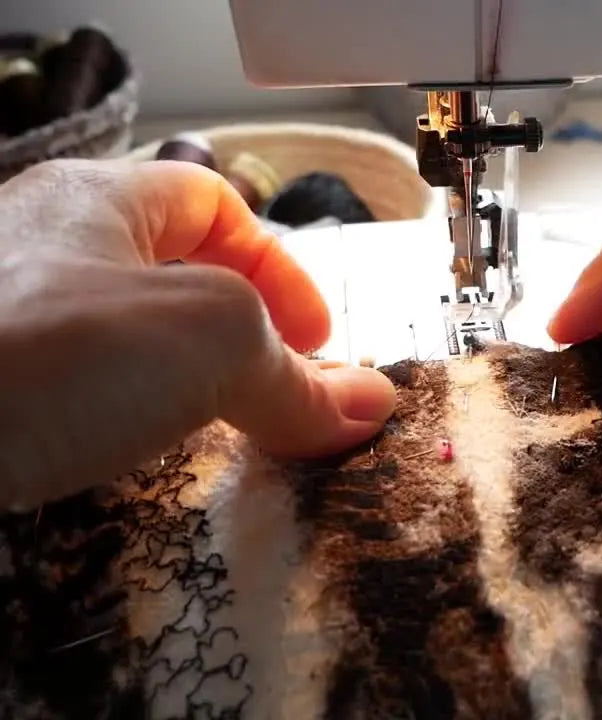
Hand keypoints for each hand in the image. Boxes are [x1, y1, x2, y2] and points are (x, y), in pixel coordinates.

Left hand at [0, 159, 395, 508]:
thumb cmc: (42, 352)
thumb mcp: (211, 342)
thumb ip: (297, 378)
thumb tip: (371, 408)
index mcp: (96, 201)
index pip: (212, 205)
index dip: (279, 266)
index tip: (318, 340)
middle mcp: (41, 249)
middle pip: (167, 277)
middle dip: (235, 335)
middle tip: (276, 395)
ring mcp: (7, 324)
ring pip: (116, 346)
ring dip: (180, 390)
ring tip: (217, 439)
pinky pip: (68, 402)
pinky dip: (117, 432)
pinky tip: (133, 467)